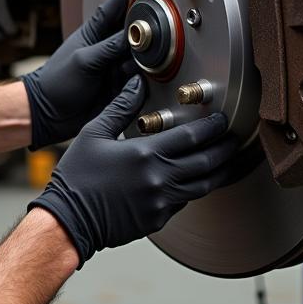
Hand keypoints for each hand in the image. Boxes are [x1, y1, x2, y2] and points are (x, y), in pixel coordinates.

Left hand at [23, 0, 133, 148]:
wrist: (50, 115)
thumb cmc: (56, 83)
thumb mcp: (83, 60)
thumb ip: (108, 47)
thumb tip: (132, 34)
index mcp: (93, 34)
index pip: (113, 10)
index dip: (128, 1)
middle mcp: (106, 49)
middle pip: (132, 34)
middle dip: (141, 34)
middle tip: (149, 34)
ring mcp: (114, 68)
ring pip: (138, 57)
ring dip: (142, 59)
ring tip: (141, 61)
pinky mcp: (120, 88)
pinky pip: (138, 80)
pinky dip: (142, 78)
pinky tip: (141, 78)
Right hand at [28, 76, 236, 266]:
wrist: (69, 219)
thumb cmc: (77, 176)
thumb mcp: (93, 133)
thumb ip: (120, 107)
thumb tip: (137, 83)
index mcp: (145, 154)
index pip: (191, 137)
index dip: (212, 126)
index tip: (222, 119)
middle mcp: (159, 178)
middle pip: (206, 162)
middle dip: (224, 148)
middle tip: (233, 138)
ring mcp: (161, 202)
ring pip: (202, 186)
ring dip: (218, 172)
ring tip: (226, 160)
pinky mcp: (158, 219)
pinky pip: (184, 202)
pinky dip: (193, 189)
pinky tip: (195, 181)